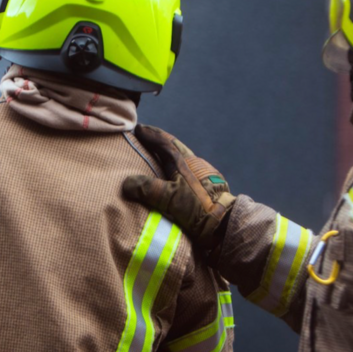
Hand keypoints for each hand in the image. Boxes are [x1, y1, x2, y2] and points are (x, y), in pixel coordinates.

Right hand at [122, 125, 235, 248]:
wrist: (225, 223)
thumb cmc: (198, 207)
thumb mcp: (170, 197)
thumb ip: (148, 189)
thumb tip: (126, 183)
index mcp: (185, 162)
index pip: (166, 142)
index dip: (151, 135)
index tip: (139, 128)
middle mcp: (195, 164)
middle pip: (175, 148)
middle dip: (160, 142)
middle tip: (147, 138)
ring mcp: (203, 175)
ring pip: (182, 161)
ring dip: (169, 157)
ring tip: (157, 159)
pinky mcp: (208, 187)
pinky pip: (188, 174)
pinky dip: (176, 172)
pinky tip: (173, 180)